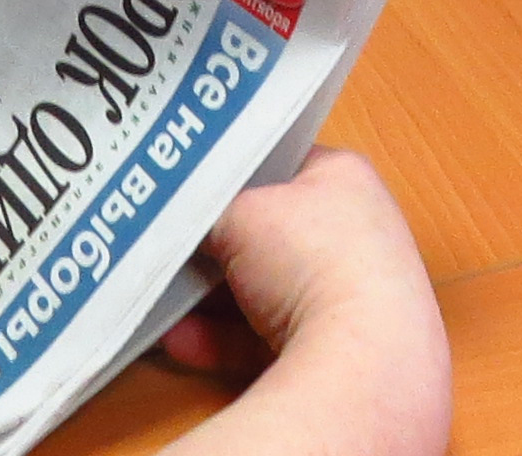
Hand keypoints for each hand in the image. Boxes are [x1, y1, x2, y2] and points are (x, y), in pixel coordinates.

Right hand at [156, 149, 448, 455]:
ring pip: (262, 291)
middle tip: (172, 249)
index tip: (191, 191)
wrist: (358, 357)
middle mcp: (356, 234)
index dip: (234, 175)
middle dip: (217, 248)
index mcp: (345, 178)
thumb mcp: (240, 212)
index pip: (281, 164)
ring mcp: (348, 296)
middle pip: (268, 235)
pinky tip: (178, 340)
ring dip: (210, 299)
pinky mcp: (332, 350)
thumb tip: (195, 229)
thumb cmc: (311, 260)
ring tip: (163, 297)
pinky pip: (264, 338)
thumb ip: (213, 213)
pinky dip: (222, 340)